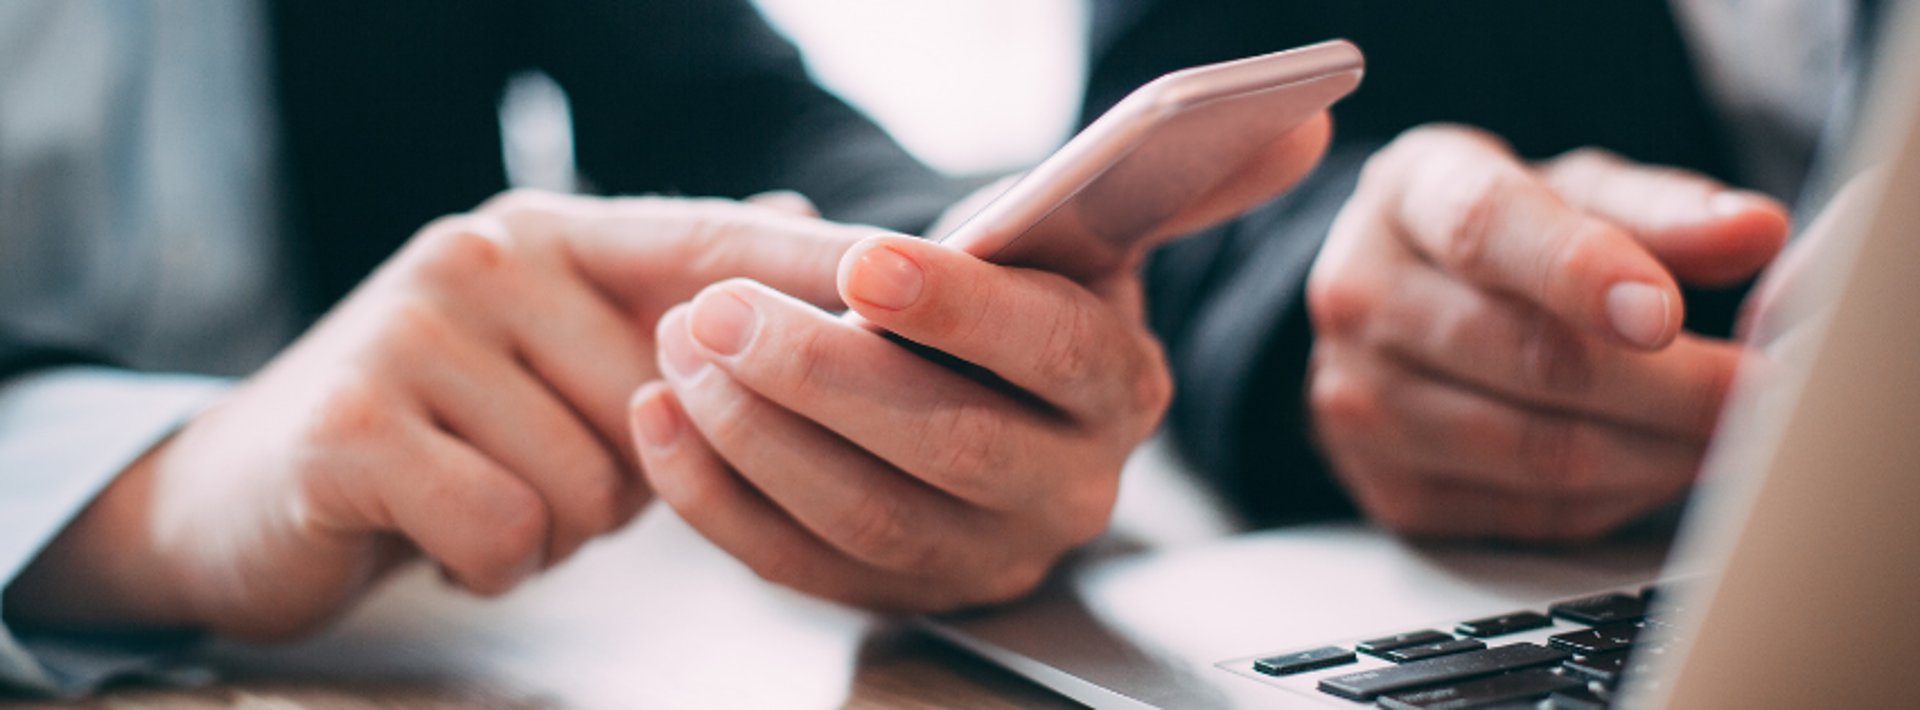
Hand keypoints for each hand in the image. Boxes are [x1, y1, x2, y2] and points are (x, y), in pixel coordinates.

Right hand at [4, 191, 881, 638]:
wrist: (249, 492)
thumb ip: (671, 299)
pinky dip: (495, 560)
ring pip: (600, 479)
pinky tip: (444, 531)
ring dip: (562, 525)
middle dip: (633, 474)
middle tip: (541, 464)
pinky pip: (516, 529)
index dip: (826, 267)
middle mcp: (490, 255)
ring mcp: (418, 329)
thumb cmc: (443, 430)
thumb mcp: (560, 352)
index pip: (718, 245)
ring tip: (488, 490)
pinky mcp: (361, 425)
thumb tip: (799, 221)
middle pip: (671, 404)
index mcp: (556, 234)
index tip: (928, 280)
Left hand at [626, 115, 1332, 611]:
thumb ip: (1179, 174)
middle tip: (721, 310)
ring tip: (682, 348)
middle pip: (948, 449)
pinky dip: (717, 498)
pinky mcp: (897, 595)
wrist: (980, 390)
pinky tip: (663, 421)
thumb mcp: (1089, 232)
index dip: (959, 309)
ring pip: (865, 517)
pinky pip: (799, 566)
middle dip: (823, 378)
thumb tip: (1297, 115)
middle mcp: (1067, 491)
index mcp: (1119, 391)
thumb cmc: (1020, 297)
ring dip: (756, 435)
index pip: (1052, 355)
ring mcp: (980, 557)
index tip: (864, 259)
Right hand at [1304, 125, 1790, 542]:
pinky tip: (1662, 462)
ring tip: (1732, 432)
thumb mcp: (1567, 189)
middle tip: (1765, 389)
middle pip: (1528, 356)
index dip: (1581, 272)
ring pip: (1536, 450)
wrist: (1382, 307)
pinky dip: (1619, 495)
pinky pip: (1532, 511)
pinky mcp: (1389, 489)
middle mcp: (1363, 296)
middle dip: (1671, 385)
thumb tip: (1756, 230)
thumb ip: (1659, 208)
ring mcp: (1362, 402)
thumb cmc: (1495, 238)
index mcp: (1411, 192)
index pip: (1486, 230)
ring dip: (1659, 452)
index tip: (1666, 312)